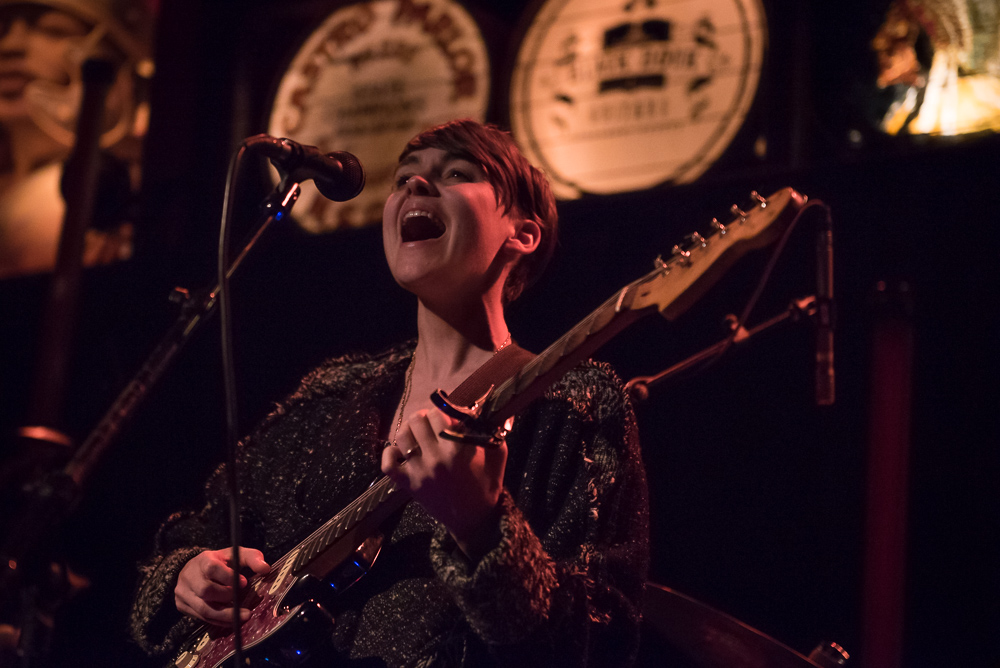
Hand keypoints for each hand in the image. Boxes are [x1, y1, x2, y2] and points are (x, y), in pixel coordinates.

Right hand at [175, 547, 269, 625]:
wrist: (193, 569)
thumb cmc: (220, 562)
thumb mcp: (235, 554)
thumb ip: (252, 558)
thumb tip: (265, 569)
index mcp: (203, 560)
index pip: (212, 569)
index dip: (229, 578)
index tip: (244, 582)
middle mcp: (189, 576)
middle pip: (206, 591)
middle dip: (226, 598)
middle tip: (241, 600)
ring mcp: (183, 592)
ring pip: (203, 609)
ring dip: (225, 615)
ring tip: (243, 616)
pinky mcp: (181, 606)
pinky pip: (201, 618)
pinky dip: (218, 621)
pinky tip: (231, 620)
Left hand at [381, 408, 505, 557]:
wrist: (474, 519)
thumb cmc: (487, 484)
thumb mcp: (498, 453)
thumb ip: (491, 429)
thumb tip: (480, 408)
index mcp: (459, 448)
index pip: (440, 413)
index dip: (444, 411)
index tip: (449, 417)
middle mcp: (436, 457)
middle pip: (418, 420)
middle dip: (425, 417)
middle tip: (431, 423)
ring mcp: (419, 471)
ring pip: (402, 436)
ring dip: (408, 430)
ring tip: (417, 434)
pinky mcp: (408, 484)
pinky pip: (387, 463)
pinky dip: (390, 453)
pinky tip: (400, 451)